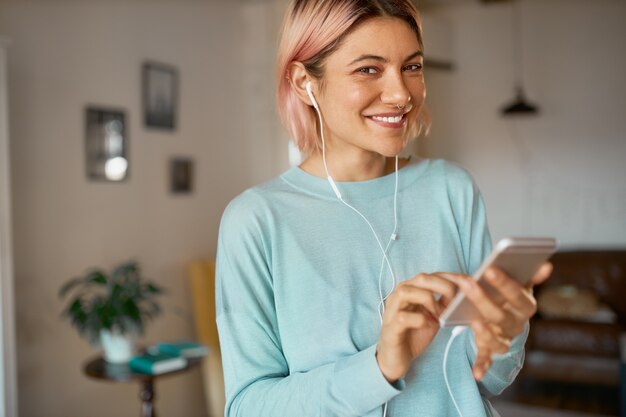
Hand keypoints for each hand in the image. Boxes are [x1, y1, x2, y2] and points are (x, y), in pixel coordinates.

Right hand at [376, 273, 456, 382]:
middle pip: (420, 278)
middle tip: (454, 300)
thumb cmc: (414, 334)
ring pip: (407, 292)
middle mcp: (398, 296)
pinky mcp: (390, 327)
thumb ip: (443, 303)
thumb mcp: (432, 316)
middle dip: (443, 286)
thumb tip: (462, 293)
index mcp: (410, 290)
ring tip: (437, 314)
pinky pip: (403, 317)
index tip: (466, 284)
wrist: (396, 358)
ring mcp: (392, 310)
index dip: (449, 278)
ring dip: (428, 300)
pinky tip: (427, 325)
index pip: (430, 275)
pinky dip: (420, 320)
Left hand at [453, 262, 552, 379]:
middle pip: (501, 316)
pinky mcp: (491, 349)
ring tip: (472, 321)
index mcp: (526, 306)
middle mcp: (517, 324)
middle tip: (467, 283)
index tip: (489, 268)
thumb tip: (546, 265)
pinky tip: (476, 373)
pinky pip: (487, 359)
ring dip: (484, 333)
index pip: (518, 295)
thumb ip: (530, 275)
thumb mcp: (520, 283)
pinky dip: (482, 367)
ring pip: (496, 340)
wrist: (505, 315)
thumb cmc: (508, 295)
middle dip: (483, 299)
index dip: (505, 283)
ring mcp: (504, 338)